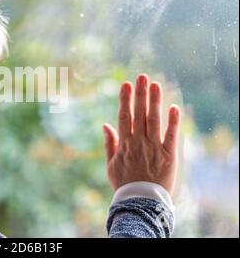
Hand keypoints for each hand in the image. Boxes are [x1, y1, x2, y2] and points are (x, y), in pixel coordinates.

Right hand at [102, 74, 180, 193]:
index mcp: (124, 144)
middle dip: (140, 94)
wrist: (141, 202)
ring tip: (155, 84)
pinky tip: (173, 107)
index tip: (125, 84)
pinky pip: (171, 135)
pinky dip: (173, 122)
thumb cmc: (124, 183)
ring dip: (154, 101)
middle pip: (139, 113)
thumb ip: (109, 143)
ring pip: (154, 120)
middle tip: (141, 77)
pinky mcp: (169, 155)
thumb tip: (105, 124)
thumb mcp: (111, 164)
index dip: (125, 99)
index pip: (124, 116)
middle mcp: (139, 142)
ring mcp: (154, 148)